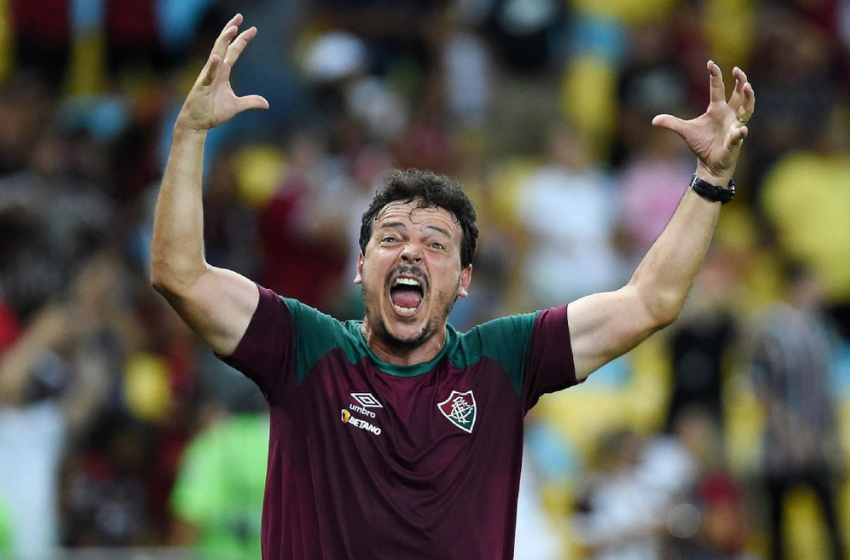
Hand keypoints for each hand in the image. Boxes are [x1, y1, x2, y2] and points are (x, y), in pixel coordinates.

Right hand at [176, 14, 268, 131]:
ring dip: (223, 41)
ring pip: (216, 54)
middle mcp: (215, 70)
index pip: (234, 51)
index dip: (242, 40)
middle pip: (224, 46)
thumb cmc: (212, 112)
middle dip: (231, 31)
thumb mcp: (236, 106)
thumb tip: (266, 104)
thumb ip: (250, 102)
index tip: (252, 29)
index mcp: (223, 73)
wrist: (197, 123)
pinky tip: (218, 57)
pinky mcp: (202, 87)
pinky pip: (208, 75)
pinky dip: (212, 66)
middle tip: (239, 17)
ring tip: (232, 29)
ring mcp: (207, 77)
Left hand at [652, 61, 754, 183]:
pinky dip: (740, 133)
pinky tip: (741, 131)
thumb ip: (672, 123)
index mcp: (717, 108)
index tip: (710, 63)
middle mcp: (729, 114)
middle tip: (737, 70)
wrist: (709, 163)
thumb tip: (654, 120)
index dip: (715, 76)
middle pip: (739, 94)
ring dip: (748, 98)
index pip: (717, 88)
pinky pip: (739, 135)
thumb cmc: (702, 144)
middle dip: (740, 81)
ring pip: (747, 109)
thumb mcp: (685, 131)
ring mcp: (734, 126)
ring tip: (747, 87)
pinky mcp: (735, 140)